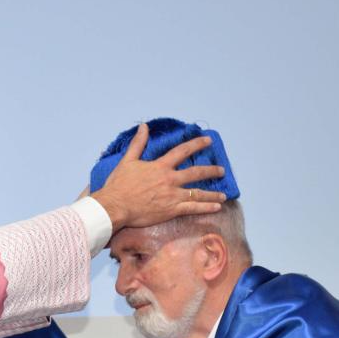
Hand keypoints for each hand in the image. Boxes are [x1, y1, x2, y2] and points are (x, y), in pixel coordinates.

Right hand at [91, 123, 227, 229]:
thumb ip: (138, 143)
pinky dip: (206, 208)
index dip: (197, 144)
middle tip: (222, 170)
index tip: (208, 141)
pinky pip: (193, 208)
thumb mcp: (127, 161)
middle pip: (196, 173)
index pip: (182, 151)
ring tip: (223, 195)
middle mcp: (170, 179)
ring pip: (198, 193)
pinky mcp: (171, 210)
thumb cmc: (119, 185)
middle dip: (211, 171)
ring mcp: (172, 196)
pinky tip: (217, 207)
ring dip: (213, 193)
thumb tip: (143, 127)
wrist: (115, 206)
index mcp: (160, 166)